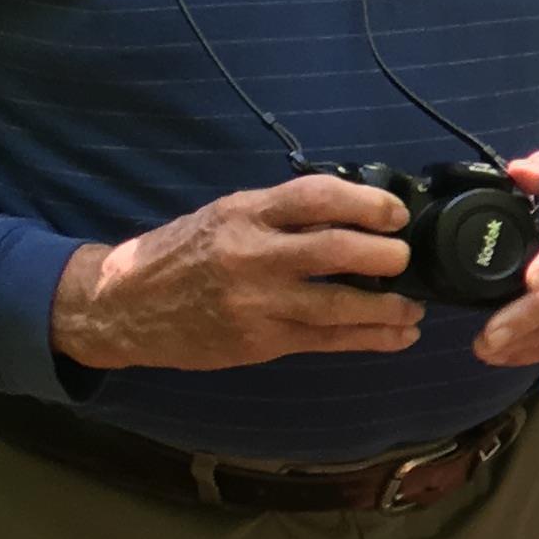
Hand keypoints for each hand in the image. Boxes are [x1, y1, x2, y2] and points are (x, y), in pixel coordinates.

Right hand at [50, 177, 420, 371]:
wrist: (124, 306)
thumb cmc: (181, 255)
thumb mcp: (225, 216)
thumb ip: (280, 214)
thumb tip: (350, 214)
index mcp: (245, 213)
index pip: (316, 196)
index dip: (366, 203)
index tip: (396, 214)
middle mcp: (252, 254)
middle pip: (336, 250)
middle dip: (385, 255)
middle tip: (406, 258)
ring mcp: (257, 302)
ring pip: (339, 305)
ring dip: (388, 307)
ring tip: (414, 307)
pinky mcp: (260, 341)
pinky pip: (327, 341)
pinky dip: (370, 340)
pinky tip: (397, 336)